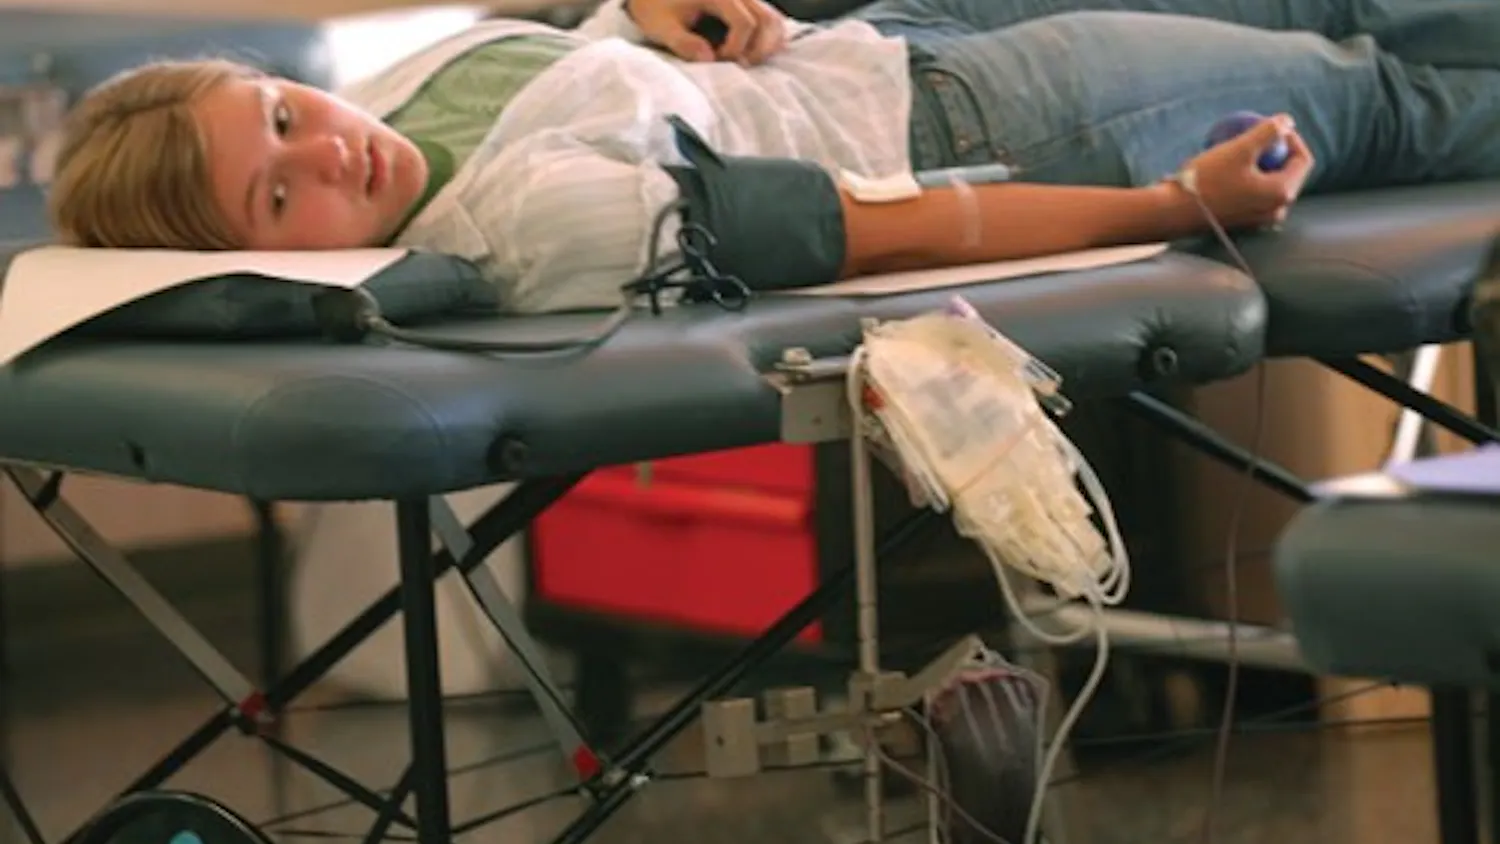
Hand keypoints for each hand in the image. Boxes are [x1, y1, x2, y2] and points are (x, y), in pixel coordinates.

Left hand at [626, 0, 788, 64]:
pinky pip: (768, 19)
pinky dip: (768, 38)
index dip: (735, 48)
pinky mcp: (745, 5)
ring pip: (773, 19)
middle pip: (767, 20)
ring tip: (748, 61)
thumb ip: (683, 42)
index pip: (744, 23)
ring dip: (768, 45)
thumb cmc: (655, 7)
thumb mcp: (661, 26)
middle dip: (758, 49)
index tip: (717, 59)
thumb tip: (708, 59)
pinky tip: (754, 53)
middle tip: (740, 66)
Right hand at [1178, 113, 1313, 228]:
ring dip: (1261, 165)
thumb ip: (1268, 132)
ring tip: (1241, 150)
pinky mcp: (1244, 222)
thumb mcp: (1238, 149)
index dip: (1292, 138)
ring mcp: (1260, 220)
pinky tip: (1229, 168)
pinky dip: (1250, 179)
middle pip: (1288, 172)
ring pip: (1271, 184)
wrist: (1173, 212)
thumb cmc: (1206, 181)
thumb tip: (1288, 121)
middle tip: (1256, 136)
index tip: (1272, 126)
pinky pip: (1256, 195)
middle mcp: (1276, 211)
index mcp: (1282, 193)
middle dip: (1277, 151)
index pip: (1302, 159)